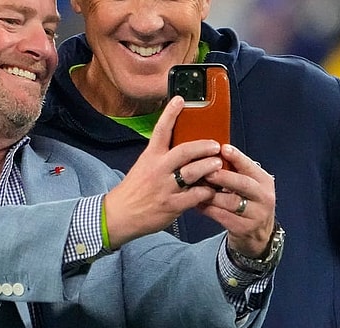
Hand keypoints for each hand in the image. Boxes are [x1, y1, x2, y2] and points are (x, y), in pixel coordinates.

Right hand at [104, 96, 222, 247]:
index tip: (181, 99)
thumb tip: (182, 150)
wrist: (120, 215)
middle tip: (215, 145)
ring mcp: (165, 188)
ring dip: (210, 166)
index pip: (161, 130)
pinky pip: (196, 196)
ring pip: (194, 172)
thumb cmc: (133, 191)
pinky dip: (207, 192)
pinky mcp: (172, 205)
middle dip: (204, 146)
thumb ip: (161, 158)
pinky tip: (212, 190)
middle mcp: (158, 169)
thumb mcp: (143, 167)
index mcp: (150, 157)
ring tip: (219, 164)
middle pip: (185, 151)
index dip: (171, 113)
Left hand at [198, 144, 275, 257]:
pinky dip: (208, 209)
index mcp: (264, 181)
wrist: (258, 234)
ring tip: (196, 188)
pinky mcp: (244, 228)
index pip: (250, 166)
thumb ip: (236, 171)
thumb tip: (212, 153)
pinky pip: (222, 217)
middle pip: (243, 184)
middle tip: (207, 171)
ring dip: (212, 194)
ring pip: (231, 202)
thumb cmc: (249, 202)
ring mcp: (256, 214)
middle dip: (224, 177)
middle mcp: (263, 197)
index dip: (237, 157)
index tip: (223, 148)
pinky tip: (197, 203)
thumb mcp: (249, 185)